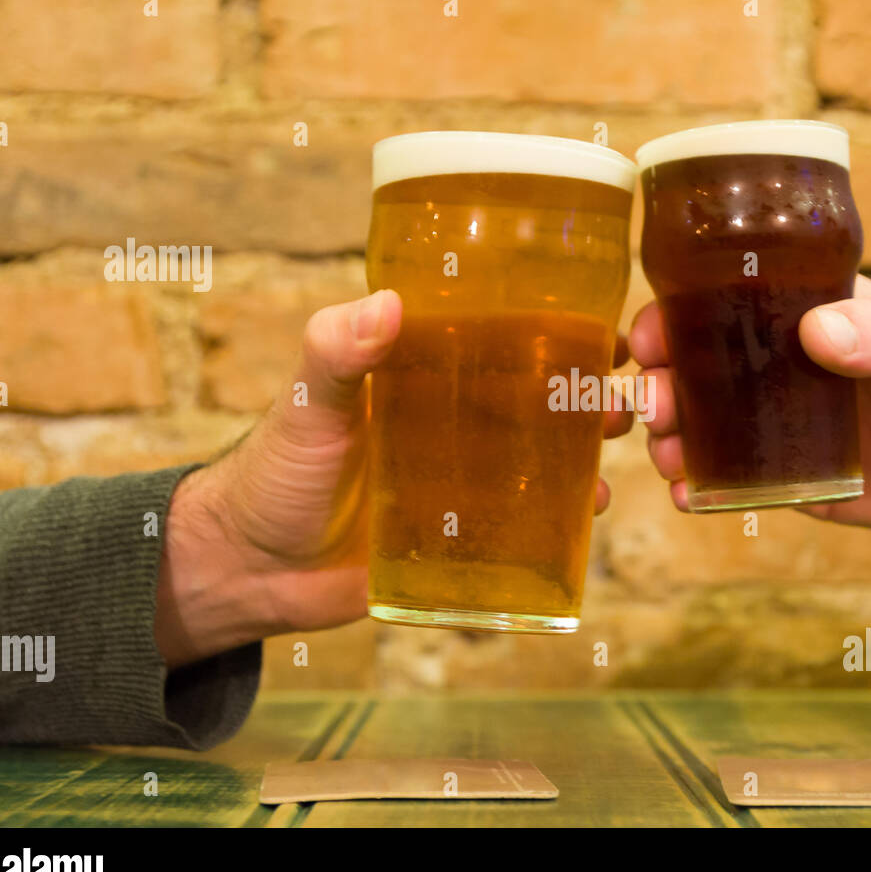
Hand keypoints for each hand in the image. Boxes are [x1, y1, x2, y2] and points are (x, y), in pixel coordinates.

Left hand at [155, 290, 633, 667]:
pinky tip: (588, 515)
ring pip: (542, 464)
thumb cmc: (271, 470)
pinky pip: (524, 530)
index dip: (560, 332)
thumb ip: (336, 352)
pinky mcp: (462, 541)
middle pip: (539, 403)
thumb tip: (387, 303)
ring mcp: (462, 486)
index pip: (504, 342)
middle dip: (588, 398)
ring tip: (613, 459)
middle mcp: (453, 425)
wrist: (248, 568)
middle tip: (622, 404)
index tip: (610, 331)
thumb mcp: (305, 403)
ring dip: (585, 457)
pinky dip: (561, 523)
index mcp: (424, 377)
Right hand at [629, 275, 870, 537]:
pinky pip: (735, 482)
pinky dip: (702, 489)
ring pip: (704, 425)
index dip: (675, 316)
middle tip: (653, 407)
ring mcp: (784, 425)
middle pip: (697, 367)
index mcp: (811, 315)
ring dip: (671, 437)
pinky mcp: (794, 480)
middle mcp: (785, 367)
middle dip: (660, 384)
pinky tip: (690, 496)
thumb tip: (820, 332)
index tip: (649, 340)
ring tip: (668, 456)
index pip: (725, 303)